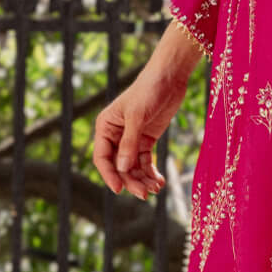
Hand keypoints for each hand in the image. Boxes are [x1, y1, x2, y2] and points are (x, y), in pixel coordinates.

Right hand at [92, 30, 197, 197]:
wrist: (170, 76)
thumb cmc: (149, 90)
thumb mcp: (138, 116)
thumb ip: (130, 143)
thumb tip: (122, 169)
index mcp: (105, 127)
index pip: (102, 157)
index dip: (109, 175)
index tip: (119, 190)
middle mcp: (115, 134)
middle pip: (119, 165)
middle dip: (131, 180)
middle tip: (145, 194)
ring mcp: (132, 138)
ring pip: (133, 166)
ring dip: (143, 179)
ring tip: (156, 189)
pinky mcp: (147, 139)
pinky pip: (145, 161)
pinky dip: (151, 172)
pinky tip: (160, 181)